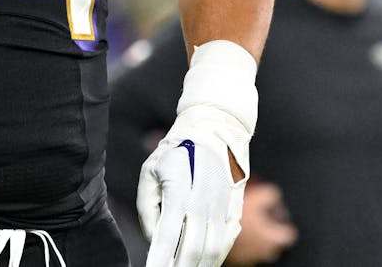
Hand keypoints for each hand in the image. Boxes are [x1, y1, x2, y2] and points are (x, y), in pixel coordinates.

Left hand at [137, 105, 247, 265]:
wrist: (215, 127)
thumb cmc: (176, 149)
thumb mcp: (150, 171)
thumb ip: (147, 207)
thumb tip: (154, 239)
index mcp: (179, 193)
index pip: (168, 237)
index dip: (159, 260)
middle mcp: (203, 203)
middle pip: (192, 250)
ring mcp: (221, 208)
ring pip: (213, 251)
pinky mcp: (234, 208)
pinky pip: (226, 241)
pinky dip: (216, 257)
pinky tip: (204, 263)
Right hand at [225, 182, 296, 265]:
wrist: (210, 226)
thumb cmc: (235, 215)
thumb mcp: (258, 196)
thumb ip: (271, 196)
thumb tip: (274, 194)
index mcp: (273, 240)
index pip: (289, 234)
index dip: (283, 222)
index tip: (276, 215)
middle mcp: (263, 252)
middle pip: (272, 243)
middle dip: (267, 231)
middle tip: (258, 217)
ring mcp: (248, 258)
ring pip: (255, 247)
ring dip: (252, 237)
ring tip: (242, 222)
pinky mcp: (233, 258)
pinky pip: (241, 249)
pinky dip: (239, 240)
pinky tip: (231, 228)